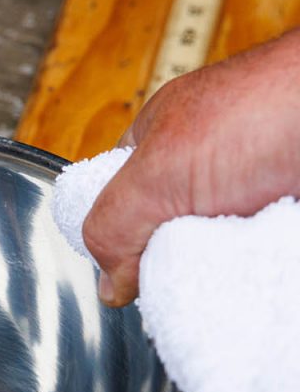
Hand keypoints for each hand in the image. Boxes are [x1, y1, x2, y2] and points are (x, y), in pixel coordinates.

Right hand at [82, 29, 299, 306]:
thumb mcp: (158, 172)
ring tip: (235, 270)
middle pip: (173, 235)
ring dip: (226, 270)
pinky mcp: (287, 214)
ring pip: (224, 252)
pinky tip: (264, 266)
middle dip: (176, 263)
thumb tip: (109, 283)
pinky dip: (263, 269)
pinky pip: (264, 259)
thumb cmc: (269, 108)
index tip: (126, 278)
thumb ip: (113, 222)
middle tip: (186, 274)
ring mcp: (258, 189)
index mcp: (162, 141)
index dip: (117, 241)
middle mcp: (211, 165)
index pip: (118, 201)